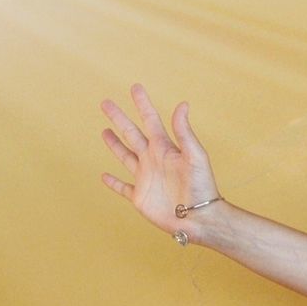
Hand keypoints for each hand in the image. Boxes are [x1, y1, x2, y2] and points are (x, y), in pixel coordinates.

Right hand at [99, 84, 222, 238]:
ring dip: (115, 144)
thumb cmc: (202, 187)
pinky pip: (123, 188)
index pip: (151, 120)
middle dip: (119, 118)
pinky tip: (104, 176)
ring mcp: (145, 178)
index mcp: (165, 148)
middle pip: (132, 134)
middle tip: (106, 103)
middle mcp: (153, 160)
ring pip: (125, 156)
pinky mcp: (140, 197)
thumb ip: (184, 132)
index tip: (135, 87)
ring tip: (105, 131)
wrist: (200, 218)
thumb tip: (182, 104)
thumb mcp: (195, 156)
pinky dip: (113, 183)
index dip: (143, 104)